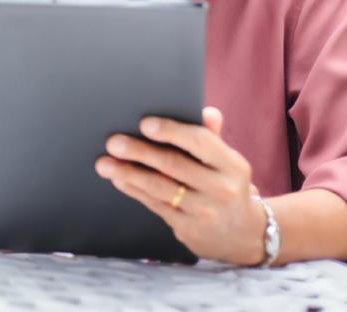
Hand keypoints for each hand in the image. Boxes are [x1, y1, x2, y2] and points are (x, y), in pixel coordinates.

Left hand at [95, 107, 266, 264]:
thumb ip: (211, 136)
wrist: (241, 234)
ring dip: (128, 173)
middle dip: (139, 152)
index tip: (144, 124)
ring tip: (104, 163)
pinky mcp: (188, 229)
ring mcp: (204, 212)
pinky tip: (118, 179)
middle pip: (174, 166)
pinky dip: (134, 190)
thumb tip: (206, 112)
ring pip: (160, 188)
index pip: (200, 142)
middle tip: (113, 142)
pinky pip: (155, 205)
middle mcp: (221, 190)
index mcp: (233, 165)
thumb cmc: (224, 184)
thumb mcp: (226, 161)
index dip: (171, 131)